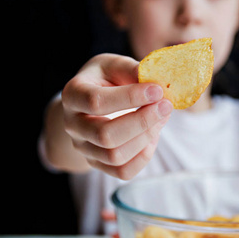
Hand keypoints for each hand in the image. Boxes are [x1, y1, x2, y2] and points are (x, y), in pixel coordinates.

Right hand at [61, 54, 172, 179]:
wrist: (91, 101)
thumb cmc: (106, 79)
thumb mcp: (115, 65)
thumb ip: (132, 70)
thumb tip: (157, 81)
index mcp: (73, 95)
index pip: (96, 102)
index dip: (130, 98)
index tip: (158, 90)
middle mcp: (72, 125)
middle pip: (105, 135)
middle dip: (142, 122)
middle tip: (166, 106)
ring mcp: (83, 147)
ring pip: (115, 156)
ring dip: (146, 138)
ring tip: (161, 118)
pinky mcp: (98, 163)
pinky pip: (122, 172)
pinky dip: (144, 156)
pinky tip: (153, 136)